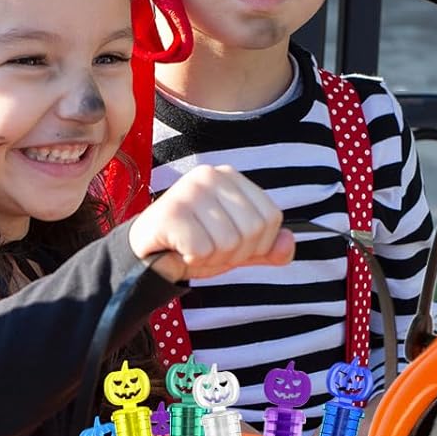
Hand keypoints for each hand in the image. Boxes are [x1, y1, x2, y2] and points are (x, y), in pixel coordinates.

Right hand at [129, 165, 292, 280]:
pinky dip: (192, 259)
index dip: (256, 244)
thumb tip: (288, 242)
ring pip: (228, 242)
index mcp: (231, 178)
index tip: (229, 243)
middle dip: (234, 253)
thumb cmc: (194, 245)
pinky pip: (202, 250)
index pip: (271, 218)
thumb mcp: (238, 248)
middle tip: (208, 248)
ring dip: (211, 258)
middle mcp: (211, 175)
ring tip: (192, 248)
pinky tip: (178, 249)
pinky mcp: (171, 212)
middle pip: (252, 230)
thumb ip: (267, 247)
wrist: (148, 256)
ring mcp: (189, 190)